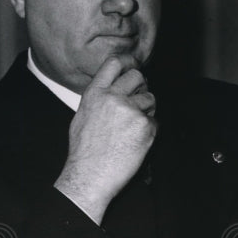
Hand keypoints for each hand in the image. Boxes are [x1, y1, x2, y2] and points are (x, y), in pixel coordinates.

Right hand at [54, 55, 156, 223]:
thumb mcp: (82, 116)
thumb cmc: (84, 151)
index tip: (134, 65)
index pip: (114, 63)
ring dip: (146, 110)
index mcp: (95, 94)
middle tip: (137, 100)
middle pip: (137, 76)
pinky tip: (135, 141)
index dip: (127, 62)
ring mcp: (130, 110)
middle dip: (141, 86)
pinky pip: (155, 120)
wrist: (90, 175)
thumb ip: (98, 98)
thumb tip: (112, 88)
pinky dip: (149, 130)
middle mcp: (112, 98)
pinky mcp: (145, 126)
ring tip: (132, 129)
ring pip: (150, 98)